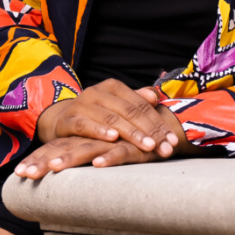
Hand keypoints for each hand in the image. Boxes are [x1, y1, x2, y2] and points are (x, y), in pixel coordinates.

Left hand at [13, 135, 161, 179]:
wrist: (162, 130)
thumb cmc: (125, 145)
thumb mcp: (101, 153)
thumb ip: (81, 160)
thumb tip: (56, 174)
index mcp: (83, 141)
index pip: (55, 148)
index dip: (37, 159)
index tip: (18, 174)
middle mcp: (93, 140)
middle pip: (63, 149)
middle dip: (43, 162)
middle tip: (25, 174)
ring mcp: (112, 142)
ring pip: (87, 149)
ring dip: (70, 158)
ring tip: (53, 168)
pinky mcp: (135, 147)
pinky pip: (121, 152)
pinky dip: (109, 157)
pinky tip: (97, 164)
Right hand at [33, 78, 177, 153]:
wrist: (61, 120)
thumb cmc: (97, 115)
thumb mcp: (118, 107)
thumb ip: (137, 101)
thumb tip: (156, 96)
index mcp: (113, 87)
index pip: (141, 105)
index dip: (158, 123)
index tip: (172, 141)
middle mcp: (97, 92)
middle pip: (130, 112)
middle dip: (150, 132)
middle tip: (165, 148)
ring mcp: (82, 104)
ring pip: (111, 119)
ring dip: (132, 134)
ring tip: (149, 145)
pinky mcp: (68, 119)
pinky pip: (85, 125)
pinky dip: (100, 131)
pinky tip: (113, 138)